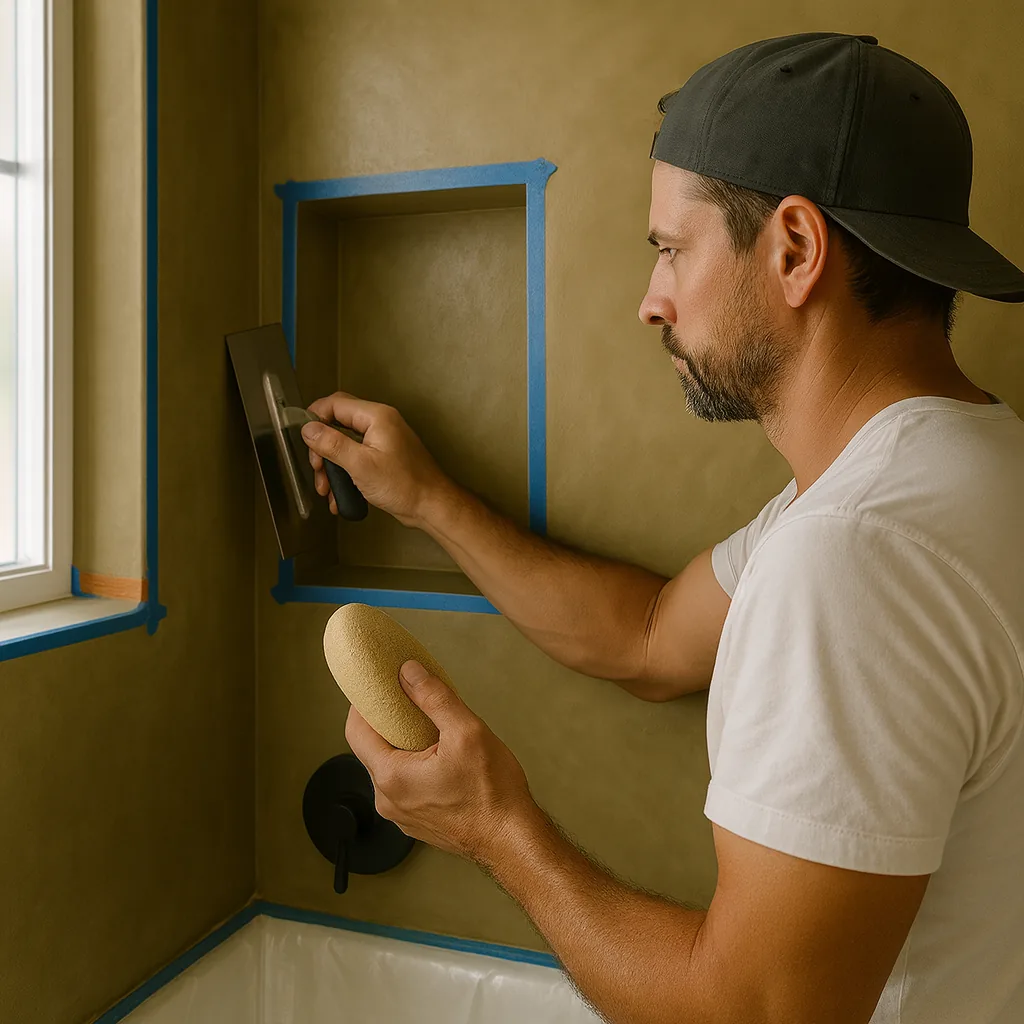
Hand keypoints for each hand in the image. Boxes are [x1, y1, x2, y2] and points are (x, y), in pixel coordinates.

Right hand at [301, 392, 452, 527]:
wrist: (431, 506)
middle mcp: (380, 424)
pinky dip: (345, 474)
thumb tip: (309, 429)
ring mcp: (382, 441)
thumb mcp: (361, 465)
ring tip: (327, 486)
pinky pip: (355, 458)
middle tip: (318, 467)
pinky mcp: (382, 457)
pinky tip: (341, 494)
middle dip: (322, 447)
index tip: (303, 435)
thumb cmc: (407, 485)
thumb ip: (332, 444)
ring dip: (332, 465)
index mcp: (377, 417)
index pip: (336, 404)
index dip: (315, 417)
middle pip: (338, 423)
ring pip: (344, 444)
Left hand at [344, 660, 536, 863]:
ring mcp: (402, 816)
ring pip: (390, 769)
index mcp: (391, 777)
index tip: (378, 685)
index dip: (364, 703)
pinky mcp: (418, 823)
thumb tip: (409, 672)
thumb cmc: (493, 793)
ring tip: (431, 729)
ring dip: (403, 745)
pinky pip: (405, 787)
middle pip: (372, 749)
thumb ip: (434, 698)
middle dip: (387, 722)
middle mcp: (388, 800)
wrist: (513, 841)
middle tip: (410, 700)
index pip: (356, 731)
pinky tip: (440, 757)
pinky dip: (414, 767)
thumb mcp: (467, 732)